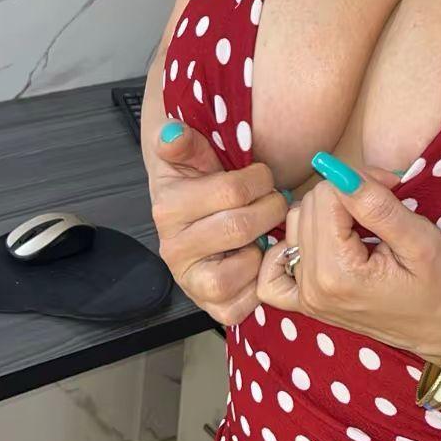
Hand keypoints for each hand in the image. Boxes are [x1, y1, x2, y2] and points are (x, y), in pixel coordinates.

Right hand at [149, 120, 288, 327]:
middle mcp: (173, 248)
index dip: (260, 179)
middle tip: (273, 202)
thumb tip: (173, 133)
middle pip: (242, 226)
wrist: (199, 219)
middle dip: (270, 209)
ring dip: (264, 246)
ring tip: (265, 231)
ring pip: (242, 267)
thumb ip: (184, 142)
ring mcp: (190, 281)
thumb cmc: (203, 184)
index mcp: (168, 207)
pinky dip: (259, 282)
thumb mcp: (192, 155)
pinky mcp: (211, 306)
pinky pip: (243, 303)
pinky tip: (260, 259)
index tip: (261, 176)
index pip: (232, 190)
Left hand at [255, 159, 440, 361]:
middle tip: (385, 202)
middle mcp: (312, 286)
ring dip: (327, 213)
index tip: (393, 188)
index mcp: (338, 272)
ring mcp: (305, 297)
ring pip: (295, 224)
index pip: (327, 194)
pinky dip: (290, 249)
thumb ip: (378, 206)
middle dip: (346, 193)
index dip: (362, 180)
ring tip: (364, 224)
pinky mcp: (306, 302)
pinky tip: (318, 244)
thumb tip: (340, 173)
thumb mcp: (421, 241)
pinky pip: (273, 271)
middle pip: (310, 206)